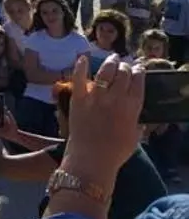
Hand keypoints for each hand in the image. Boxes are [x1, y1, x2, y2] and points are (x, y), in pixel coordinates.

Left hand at [65, 55, 144, 172]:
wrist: (90, 161)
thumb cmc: (114, 153)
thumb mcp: (135, 137)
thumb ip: (137, 122)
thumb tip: (138, 115)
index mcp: (132, 108)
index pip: (138, 82)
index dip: (139, 72)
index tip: (137, 68)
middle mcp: (116, 99)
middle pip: (123, 74)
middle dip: (125, 66)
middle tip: (122, 64)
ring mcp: (96, 98)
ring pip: (105, 72)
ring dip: (110, 62)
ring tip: (111, 57)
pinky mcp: (78, 100)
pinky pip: (79, 78)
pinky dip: (81, 66)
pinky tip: (83, 57)